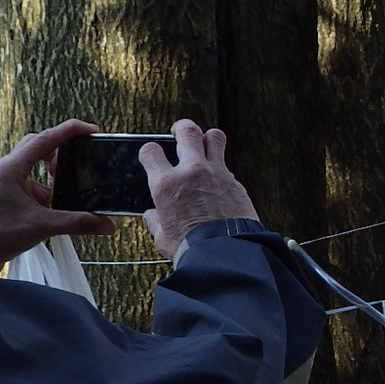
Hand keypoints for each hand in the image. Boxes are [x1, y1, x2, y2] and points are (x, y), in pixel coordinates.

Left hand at [0, 120, 117, 268]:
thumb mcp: (42, 226)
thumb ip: (78, 223)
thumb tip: (107, 224)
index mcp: (12, 168)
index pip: (46, 139)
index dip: (71, 131)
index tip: (91, 130)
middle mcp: (7, 170)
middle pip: (38, 146)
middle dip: (61, 150)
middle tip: (79, 159)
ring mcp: (4, 182)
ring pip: (33, 165)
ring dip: (53, 171)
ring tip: (68, 184)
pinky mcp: (5, 195)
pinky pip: (30, 183)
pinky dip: (46, 189)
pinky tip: (55, 205)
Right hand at [141, 120, 259, 258]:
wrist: (225, 255)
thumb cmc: (191, 249)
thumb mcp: (162, 236)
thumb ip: (155, 220)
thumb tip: (152, 215)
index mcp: (166, 184)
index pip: (150, 151)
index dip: (149, 151)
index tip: (152, 155)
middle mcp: (191, 172)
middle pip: (187, 130)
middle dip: (181, 128)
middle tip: (179, 132)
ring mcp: (216, 173)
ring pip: (214, 136)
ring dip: (208, 138)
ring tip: (205, 145)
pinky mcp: (236, 182)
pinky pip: (227, 164)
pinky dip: (221, 168)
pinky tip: (218, 180)